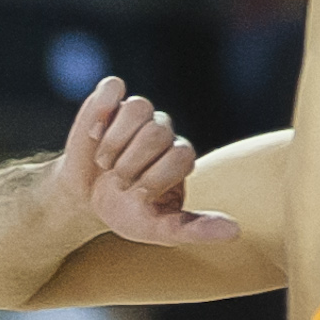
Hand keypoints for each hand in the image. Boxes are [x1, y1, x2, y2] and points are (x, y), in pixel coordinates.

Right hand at [54, 77, 242, 248]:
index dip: (154, 179)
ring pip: (138, 107)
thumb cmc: (125, 213)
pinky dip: (101, 108)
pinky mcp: (108, 101)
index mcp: (180, 157)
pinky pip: (112, 87)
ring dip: (114, 142)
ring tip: (105, 162)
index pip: (181, 155)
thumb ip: (195, 229)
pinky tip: (94, 132)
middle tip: (119, 181)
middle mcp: (162, 131)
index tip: (138, 196)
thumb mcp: (158, 230)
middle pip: (158, 131)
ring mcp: (136, 115)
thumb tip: (235, 232)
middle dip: (131, 164)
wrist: (84, 201)